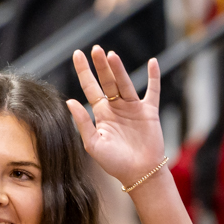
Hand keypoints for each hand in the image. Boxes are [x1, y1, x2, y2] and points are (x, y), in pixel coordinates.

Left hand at [66, 46, 165, 189]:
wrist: (139, 174)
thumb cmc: (114, 163)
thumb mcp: (93, 144)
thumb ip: (83, 123)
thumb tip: (69, 101)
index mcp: (101, 114)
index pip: (90, 88)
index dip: (84, 71)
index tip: (77, 54)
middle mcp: (116, 108)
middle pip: (107, 82)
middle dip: (101, 66)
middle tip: (95, 49)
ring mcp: (133, 108)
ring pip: (125, 83)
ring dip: (119, 69)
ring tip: (112, 56)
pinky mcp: (149, 112)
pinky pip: (152, 91)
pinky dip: (153, 78)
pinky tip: (152, 62)